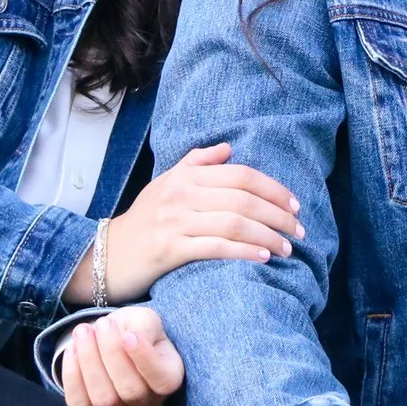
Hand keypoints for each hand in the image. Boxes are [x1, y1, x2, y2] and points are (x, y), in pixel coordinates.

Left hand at [60, 305, 183, 405]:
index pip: (163, 381)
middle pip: (131, 391)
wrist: (111, 338)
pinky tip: (72, 349)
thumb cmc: (134, 329)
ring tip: (83, 332)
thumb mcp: (146, 319)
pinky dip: (72, 376)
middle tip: (102, 324)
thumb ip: (145, 327)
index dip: (145, 360)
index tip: (129, 334)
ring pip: (104, 400)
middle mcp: (150, 404)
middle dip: (112, 353)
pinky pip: (79, 405)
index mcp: (170, 378)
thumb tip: (131, 338)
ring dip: (89, 362)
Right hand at [64, 143, 303, 304]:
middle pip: (243, 199)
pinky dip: (244, 251)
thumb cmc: (144, 220)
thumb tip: (228, 148)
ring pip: (234, 223)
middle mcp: (181, 193)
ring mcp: (174, 221)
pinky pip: (216, 247)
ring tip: (287, 248)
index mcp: (186, 175)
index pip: (242, 175)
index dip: (274, 189)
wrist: (108, 254)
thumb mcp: (166, 183)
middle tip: (299, 231)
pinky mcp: (169, 249)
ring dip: (267, 236)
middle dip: (278, 215)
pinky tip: (263, 257)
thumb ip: (197, 163)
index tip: (295, 205)